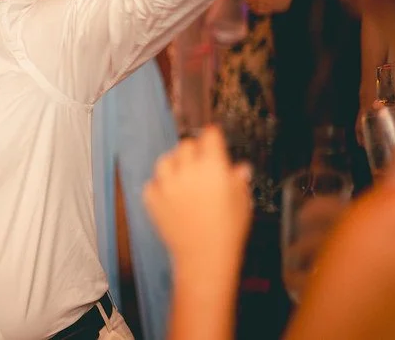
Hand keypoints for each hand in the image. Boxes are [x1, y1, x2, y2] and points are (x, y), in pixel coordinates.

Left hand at [143, 126, 252, 272]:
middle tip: (200, 161)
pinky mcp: (152, 198)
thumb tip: (239, 168)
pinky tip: (170, 194)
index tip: (213, 137)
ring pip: (165, 161)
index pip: (210, 137)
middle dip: (194, 150)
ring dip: (174, 164)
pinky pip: (152, 183)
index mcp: (213, 167)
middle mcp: (188, 171)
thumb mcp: (242, 203)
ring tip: (182, 175)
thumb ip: (237, 181)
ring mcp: (167, 184)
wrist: (204, 258)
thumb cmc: (228, 232)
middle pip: (186, 145)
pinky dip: (159, 186)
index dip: (212, 136)